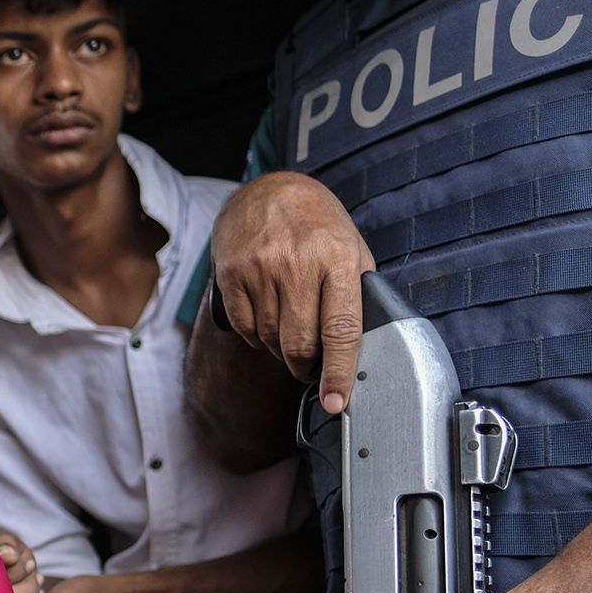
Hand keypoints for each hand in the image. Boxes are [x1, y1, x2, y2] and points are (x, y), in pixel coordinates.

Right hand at [211, 172, 374, 413]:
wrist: (267, 191)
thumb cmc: (317, 224)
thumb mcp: (350, 247)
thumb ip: (355, 294)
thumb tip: (359, 349)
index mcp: (338, 258)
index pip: (340, 330)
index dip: (338, 372)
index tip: (335, 401)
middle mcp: (297, 263)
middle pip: (300, 343)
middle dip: (307, 365)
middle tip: (310, 364)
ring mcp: (261, 268)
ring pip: (271, 339)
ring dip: (281, 347)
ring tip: (289, 328)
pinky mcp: (232, 274)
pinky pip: (245, 327)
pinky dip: (257, 335)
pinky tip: (267, 318)